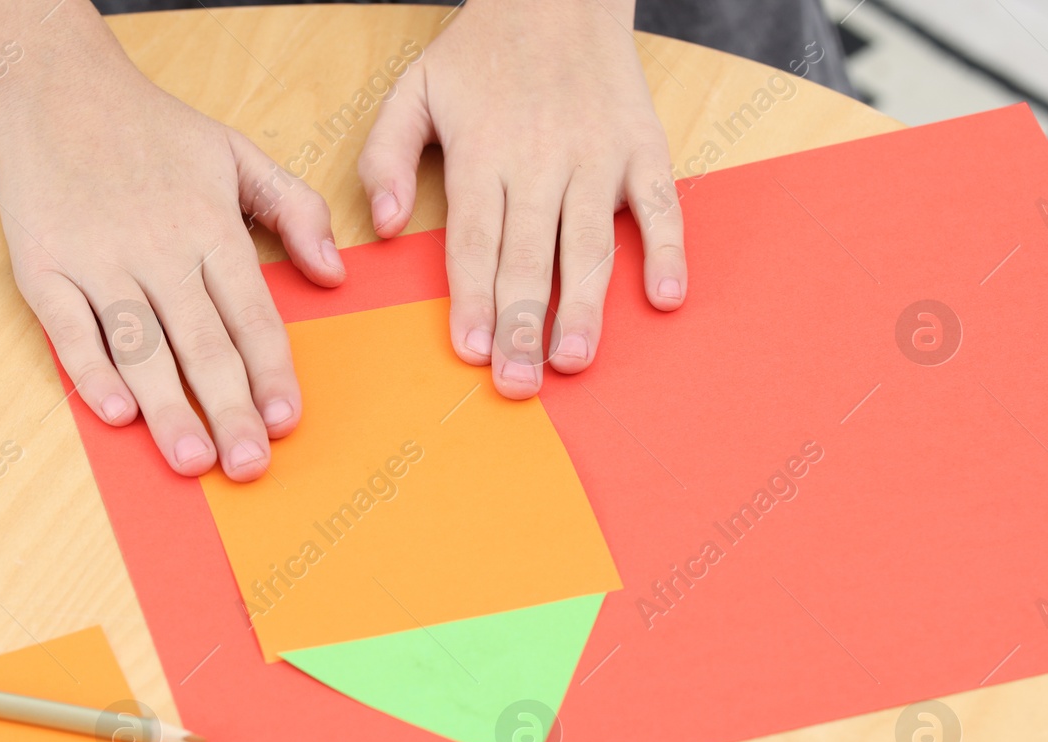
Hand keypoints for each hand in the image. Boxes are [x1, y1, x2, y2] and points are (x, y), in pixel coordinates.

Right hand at [0, 10, 344, 480]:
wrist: (55, 90)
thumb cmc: (151, 130)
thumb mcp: (238, 152)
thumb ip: (295, 207)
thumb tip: (334, 270)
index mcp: (210, 227)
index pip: (251, 314)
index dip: (271, 371)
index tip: (287, 419)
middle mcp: (159, 250)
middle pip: (202, 342)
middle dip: (230, 408)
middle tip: (248, 465)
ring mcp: (99, 261)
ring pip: (140, 345)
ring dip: (167, 405)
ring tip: (192, 457)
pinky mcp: (46, 268)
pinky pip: (69, 328)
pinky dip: (90, 370)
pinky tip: (116, 411)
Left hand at [357, 0, 685, 397]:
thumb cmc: (481, 53)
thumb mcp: (413, 90)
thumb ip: (385, 157)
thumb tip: (380, 226)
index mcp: (483, 153)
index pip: (474, 240)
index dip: (472, 298)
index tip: (470, 349)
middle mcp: (541, 160)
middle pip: (528, 256)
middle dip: (521, 325)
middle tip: (517, 382)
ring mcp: (597, 157)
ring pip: (589, 243)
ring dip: (583, 306)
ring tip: (573, 359)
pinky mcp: (642, 149)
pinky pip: (660, 206)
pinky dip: (667, 250)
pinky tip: (665, 297)